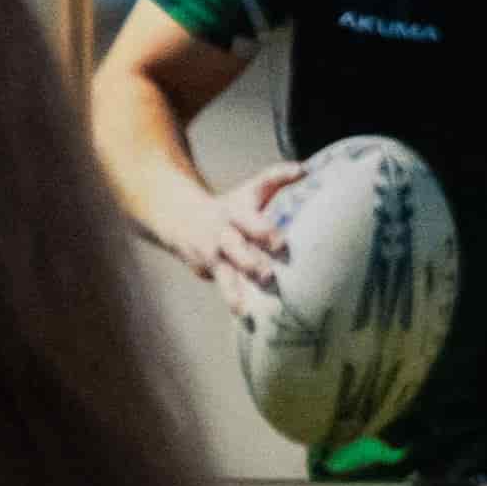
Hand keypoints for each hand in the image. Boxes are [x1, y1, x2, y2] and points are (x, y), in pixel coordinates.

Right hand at [184, 165, 298, 302]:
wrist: (181, 220)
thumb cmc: (231, 207)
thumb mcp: (250, 190)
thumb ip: (276, 177)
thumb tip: (305, 169)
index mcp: (234, 213)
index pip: (248, 220)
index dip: (262, 231)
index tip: (278, 242)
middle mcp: (222, 235)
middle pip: (234, 248)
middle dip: (249, 262)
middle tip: (267, 275)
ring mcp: (213, 257)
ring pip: (224, 274)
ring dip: (233, 290)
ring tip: (242, 308)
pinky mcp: (209, 272)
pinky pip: (223, 287)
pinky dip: (233, 301)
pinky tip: (244, 316)